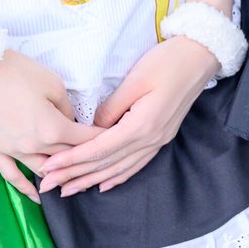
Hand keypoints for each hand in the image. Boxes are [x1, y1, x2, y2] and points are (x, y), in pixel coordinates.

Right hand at [0, 51, 102, 202]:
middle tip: (100, 161)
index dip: (102, 140)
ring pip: (44, 170)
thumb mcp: (52, 83)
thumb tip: (70, 120)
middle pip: (68, 157)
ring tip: (75, 180)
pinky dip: (25, 188)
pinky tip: (37, 197)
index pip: (86, 140)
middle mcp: (35, 145)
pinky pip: (11, 175)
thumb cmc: (14, 71)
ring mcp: (13, 150)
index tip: (117, 141)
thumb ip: (66, 107)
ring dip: (60, 175)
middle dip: (85, 158)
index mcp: (53, 128)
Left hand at [38, 37, 220, 195]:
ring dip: (93, 180)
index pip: (99, 149)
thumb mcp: (133, 81)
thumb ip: (110, 109)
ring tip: (69, 190)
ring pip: (121, 168)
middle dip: (76, 176)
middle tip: (48, 185)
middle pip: (107, 164)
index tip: (48, 167)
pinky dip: (119, 176)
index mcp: (142, 125)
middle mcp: (151, 139)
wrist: (200, 57)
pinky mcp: (162, 136)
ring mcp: (158, 140)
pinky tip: (104, 184)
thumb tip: (92, 129)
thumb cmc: (166, 63)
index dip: (72, 160)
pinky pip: (137, 164)